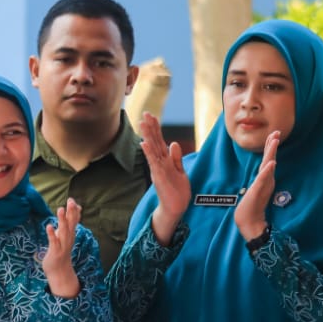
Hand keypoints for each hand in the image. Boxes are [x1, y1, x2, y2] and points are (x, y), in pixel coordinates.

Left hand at [42, 198, 81, 298]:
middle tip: (70, 201)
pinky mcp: (55, 251)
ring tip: (60, 209)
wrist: (59, 271)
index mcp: (70, 234)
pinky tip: (49, 226)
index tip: (72, 199)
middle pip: (71, 224)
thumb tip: (76, 208)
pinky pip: (54, 241)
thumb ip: (70, 222)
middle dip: (71, 212)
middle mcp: (68, 238)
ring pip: (63, 231)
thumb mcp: (66, 235)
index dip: (73, 210)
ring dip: (62, 220)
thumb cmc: (61, 250)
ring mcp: (62, 245)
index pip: (74, 220)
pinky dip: (52, 234)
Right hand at [139, 114, 189, 246]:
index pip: (159, 141)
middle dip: (150, 127)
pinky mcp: (159, 176)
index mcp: (165, 160)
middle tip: (145, 113)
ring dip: (147, 136)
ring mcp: (158, 169)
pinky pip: (153, 162)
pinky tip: (144, 143)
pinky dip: (148, 153)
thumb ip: (176, 158)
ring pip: (152, 149)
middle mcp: (159, 162)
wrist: (176, 208)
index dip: (156, 128)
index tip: (152, 115)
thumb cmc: (177, 191)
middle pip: (154, 142)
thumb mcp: (180, 171)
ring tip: (142, 123)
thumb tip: (174, 143)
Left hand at [234, 130, 279, 242]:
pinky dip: (268, 171)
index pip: (268, 159)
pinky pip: (264, 178)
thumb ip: (261, 182)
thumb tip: (263, 176)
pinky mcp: (260, 190)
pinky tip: (271, 163)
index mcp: (264, 177)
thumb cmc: (252, 205)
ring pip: (268, 165)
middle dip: (272, 145)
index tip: (274, 134)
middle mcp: (266, 178)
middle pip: (270, 158)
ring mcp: (264, 184)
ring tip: (274, 141)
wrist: (249, 219)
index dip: (270, 147)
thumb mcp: (256, 190)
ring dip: (271, 153)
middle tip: (277, 132)